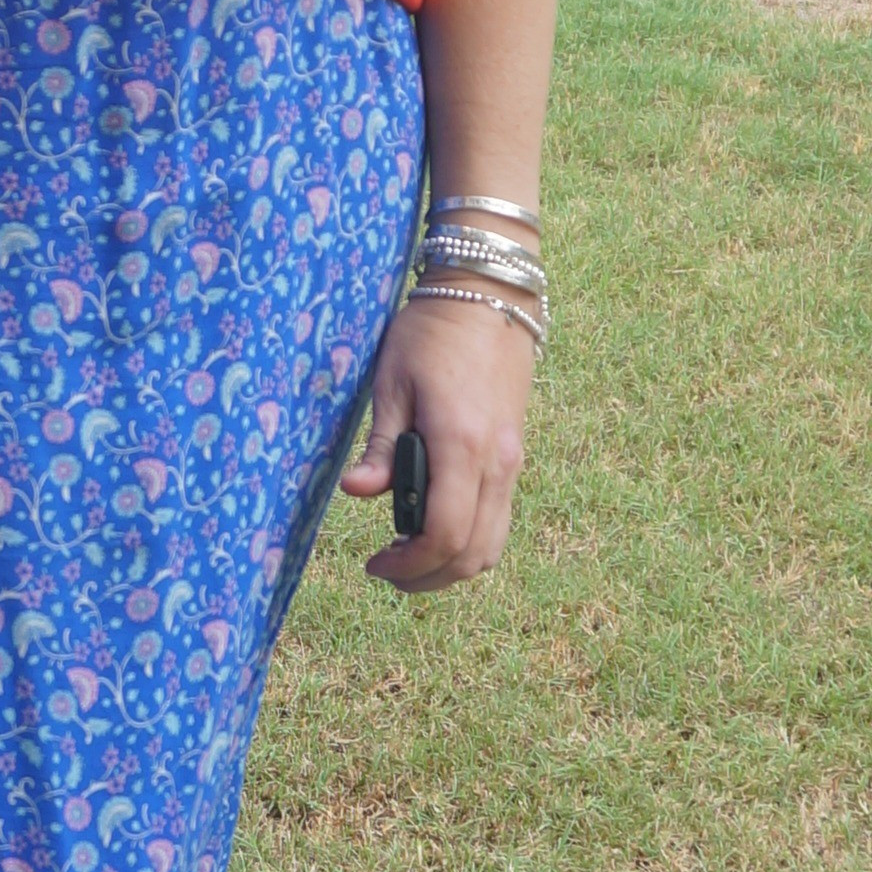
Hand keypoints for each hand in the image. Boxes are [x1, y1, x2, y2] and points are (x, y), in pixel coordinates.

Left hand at [339, 288, 532, 590]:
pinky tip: (433, 523)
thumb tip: (357, 491)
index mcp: (462, 445)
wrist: (489, 295)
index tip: (375, 564)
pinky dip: (469, 538)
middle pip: (476, 555)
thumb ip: (380, 446)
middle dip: (430, 577)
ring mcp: (513, 461)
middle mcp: (498, 462)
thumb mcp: (393, 383)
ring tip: (409, 554)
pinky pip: (499, 518)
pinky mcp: (515, 455)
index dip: (411, 565)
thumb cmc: (432, 333)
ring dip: (453, 563)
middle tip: (387, 570)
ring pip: (494, 544)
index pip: (445, 535)